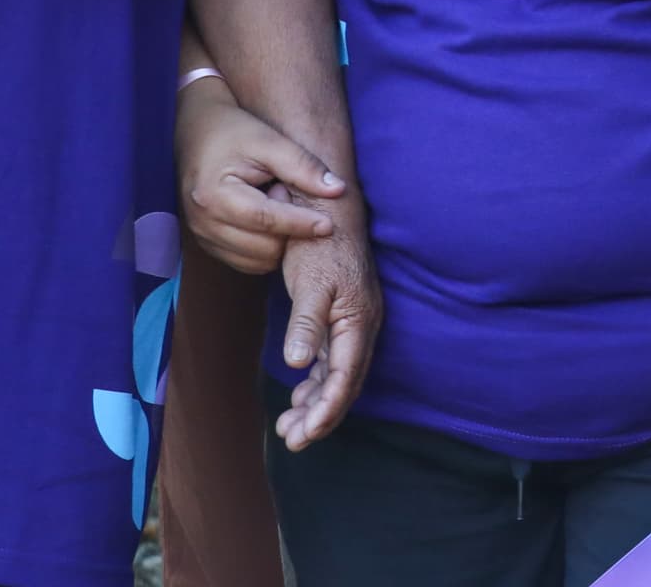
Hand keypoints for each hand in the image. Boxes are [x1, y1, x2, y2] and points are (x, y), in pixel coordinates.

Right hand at [179, 73, 347, 275]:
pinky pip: (248, 263)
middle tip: (289, 195)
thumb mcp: (269, 140)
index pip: (266, 220)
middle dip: (289, 229)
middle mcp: (203, 222)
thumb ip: (302, 165)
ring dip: (278, 241)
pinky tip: (269, 220)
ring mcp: (202, 237)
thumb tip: (338, 190)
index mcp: (214, 195)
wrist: (198, 133)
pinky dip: (266, 250)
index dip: (301, 224)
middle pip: (264, 248)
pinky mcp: (208, 244)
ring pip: (258, 261)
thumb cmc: (234, 132)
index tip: (329, 225)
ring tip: (276, 203)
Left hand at [273, 210, 379, 448]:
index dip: (327, 409)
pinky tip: (299, 396)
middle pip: (345, 383)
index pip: (346, 377)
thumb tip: (298, 365)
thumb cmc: (320, 243)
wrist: (326, 210)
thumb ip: (306, 324)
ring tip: (289, 428)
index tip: (305, 434)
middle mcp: (361, 326)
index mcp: (359, 320)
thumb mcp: (311, 282)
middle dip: (321, 416)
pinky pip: (332, 361)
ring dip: (316, 403)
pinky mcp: (341, 318)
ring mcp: (352, 323)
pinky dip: (316, 383)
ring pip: (338, 375)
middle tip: (291, 439)